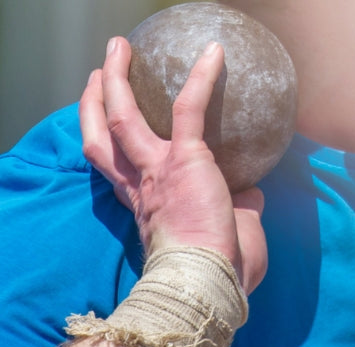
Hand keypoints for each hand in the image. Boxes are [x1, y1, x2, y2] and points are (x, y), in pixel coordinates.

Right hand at [79, 37, 266, 293]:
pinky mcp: (186, 160)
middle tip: (99, 76)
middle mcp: (144, 185)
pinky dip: (201, 79)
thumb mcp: (229, 233)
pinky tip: (214, 54)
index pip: (115, 168)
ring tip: (118, 49)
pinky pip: (189, 108)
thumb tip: (253, 194)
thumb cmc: (222, 268)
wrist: (213, 282)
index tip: (106, 124)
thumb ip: (237, 209)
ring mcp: (159, 171)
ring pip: (123, 117)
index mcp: (147, 204)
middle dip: (95, 105)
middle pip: (103, 138)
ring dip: (116, 81)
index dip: (105, 142)